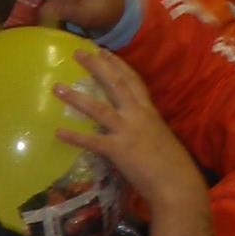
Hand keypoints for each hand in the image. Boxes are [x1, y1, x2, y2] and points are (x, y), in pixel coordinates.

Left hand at [54, 44, 201, 203]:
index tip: (104, 51)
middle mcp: (139, 116)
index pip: (133, 81)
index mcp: (149, 112)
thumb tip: (129, 129)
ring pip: (99, 109)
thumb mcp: (158, 138)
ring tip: (57, 87)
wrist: (177, 184)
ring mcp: (128, 132)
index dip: (118, 65)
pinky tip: (58, 132)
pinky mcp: (120, 151)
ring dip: (76, 97)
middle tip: (79, 52)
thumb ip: (143, 129)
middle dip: (97, 66)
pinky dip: (75, 137)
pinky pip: (93, 142)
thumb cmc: (171, 165)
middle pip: (116, 84)